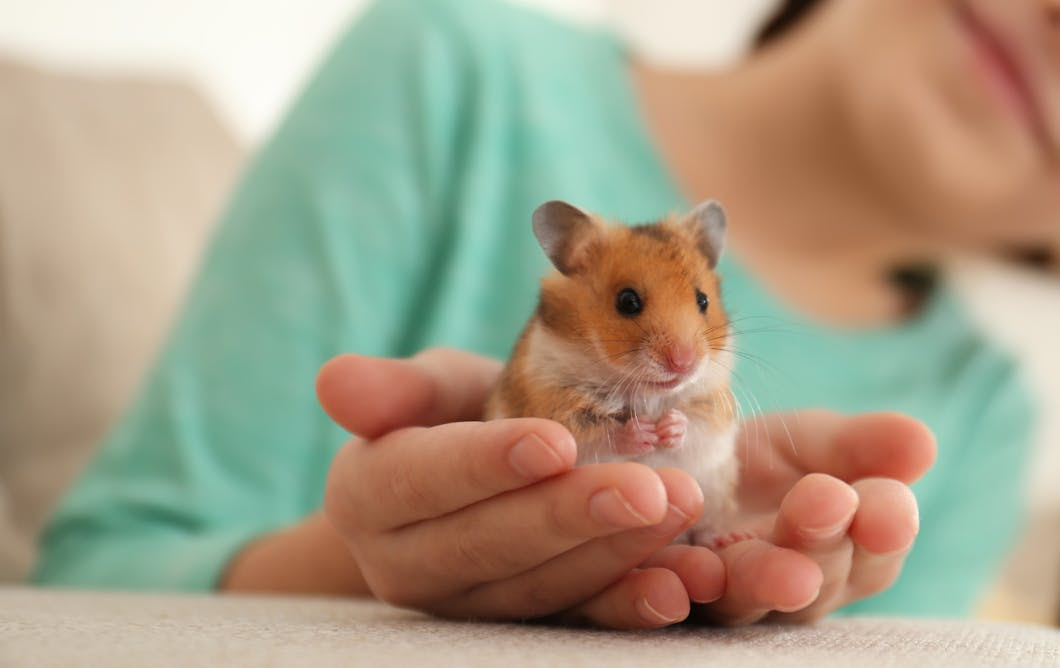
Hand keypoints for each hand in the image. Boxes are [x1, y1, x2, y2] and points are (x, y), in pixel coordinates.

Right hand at [316, 349, 724, 626]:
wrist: (483, 474)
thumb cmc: (459, 417)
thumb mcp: (434, 389)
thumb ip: (400, 388)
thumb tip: (334, 383)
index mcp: (370, 496)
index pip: (424, 480)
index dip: (487, 464)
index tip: (555, 441)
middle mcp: (408, 564)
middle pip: (490, 543)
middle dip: (573, 515)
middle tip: (649, 487)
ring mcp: (468, 606)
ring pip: (540, 587)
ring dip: (617, 554)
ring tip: (681, 510)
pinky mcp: (525, 628)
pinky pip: (577, 622)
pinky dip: (630, 605)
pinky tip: (680, 585)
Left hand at [695, 411, 936, 624]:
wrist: (677, 458)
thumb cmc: (766, 460)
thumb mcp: (816, 441)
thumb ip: (864, 445)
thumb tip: (923, 443)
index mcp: (845, 552)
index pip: (878, 549)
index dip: (884, 526)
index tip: (883, 501)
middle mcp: (792, 586)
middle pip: (818, 580)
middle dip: (822, 542)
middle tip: (825, 501)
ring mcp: (728, 597)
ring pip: (746, 599)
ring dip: (758, 580)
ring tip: (764, 564)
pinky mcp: (669, 593)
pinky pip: (673, 597)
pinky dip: (678, 586)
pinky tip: (683, 567)